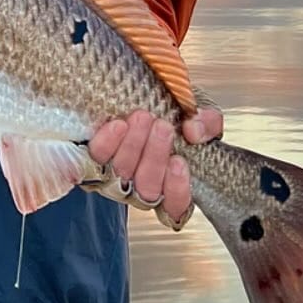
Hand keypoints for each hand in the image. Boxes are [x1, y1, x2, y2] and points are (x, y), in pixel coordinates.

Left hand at [88, 106, 222, 225]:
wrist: (140, 94)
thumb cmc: (175, 112)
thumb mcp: (201, 115)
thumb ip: (208, 123)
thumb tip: (194, 132)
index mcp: (171, 185)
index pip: (175, 208)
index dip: (177, 190)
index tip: (179, 162)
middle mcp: (141, 188)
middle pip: (147, 189)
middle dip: (155, 157)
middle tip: (163, 127)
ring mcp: (115, 176)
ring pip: (123, 173)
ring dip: (134, 146)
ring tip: (143, 117)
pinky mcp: (93, 158)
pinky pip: (97, 158)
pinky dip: (108, 143)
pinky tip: (118, 125)